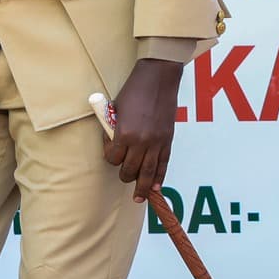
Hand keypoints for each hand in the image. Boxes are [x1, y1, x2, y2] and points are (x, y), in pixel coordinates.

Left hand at [103, 58, 183, 203]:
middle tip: (124, 176)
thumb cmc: (132, 92)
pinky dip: (160, 176)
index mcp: (124, 133)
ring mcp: (156, 142)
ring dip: (143, 187)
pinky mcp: (168, 140)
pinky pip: (164, 164)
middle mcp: (141, 142)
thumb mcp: (115, 110)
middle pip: (130, 169)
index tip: (112, 152)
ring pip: (148, 172)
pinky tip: (155, 187)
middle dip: (125, 175)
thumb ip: (114, 130)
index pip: (113, 157)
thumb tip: (114, 146)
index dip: (110, 157)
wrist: (157, 80)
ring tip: (139, 198)